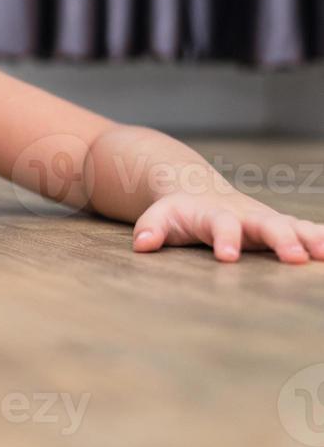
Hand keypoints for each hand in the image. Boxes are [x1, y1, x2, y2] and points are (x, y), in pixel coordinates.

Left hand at [130, 191, 323, 263]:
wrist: (197, 189)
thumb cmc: (177, 212)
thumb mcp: (159, 216)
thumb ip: (151, 228)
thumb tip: (141, 244)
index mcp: (213, 214)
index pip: (220, 225)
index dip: (225, 239)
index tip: (228, 256)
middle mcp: (245, 215)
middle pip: (267, 225)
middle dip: (281, 240)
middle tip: (295, 257)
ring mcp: (265, 220)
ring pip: (292, 226)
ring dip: (310, 238)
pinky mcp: (280, 227)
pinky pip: (305, 231)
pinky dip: (321, 238)